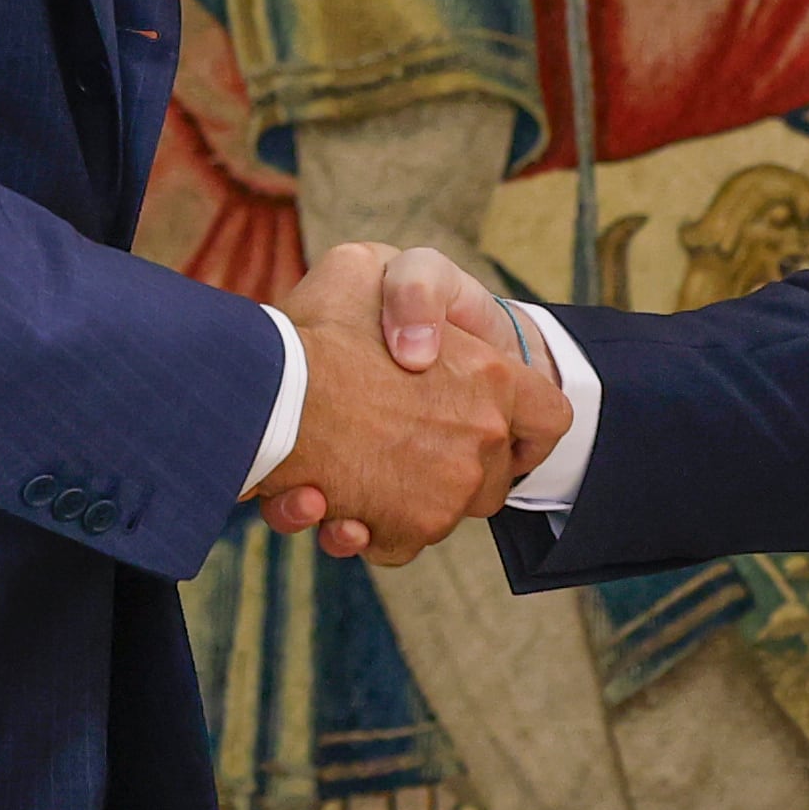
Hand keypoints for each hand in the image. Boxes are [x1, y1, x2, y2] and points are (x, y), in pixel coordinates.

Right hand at [254, 243, 568, 564]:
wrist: (260, 390)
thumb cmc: (313, 322)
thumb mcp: (362, 267)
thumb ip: (408, 295)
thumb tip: (415, 340)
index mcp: (492, 374)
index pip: (548, 416)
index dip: (526, 424)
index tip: (495, 428)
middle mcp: (482, 436)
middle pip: (492, 475)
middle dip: (454, 465)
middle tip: (398, 442)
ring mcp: (447, 490)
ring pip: (441, 510)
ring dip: (396, 496)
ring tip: (339, 471)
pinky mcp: (404, 531)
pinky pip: (394, 542)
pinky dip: (360, 529)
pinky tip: (319, 499)